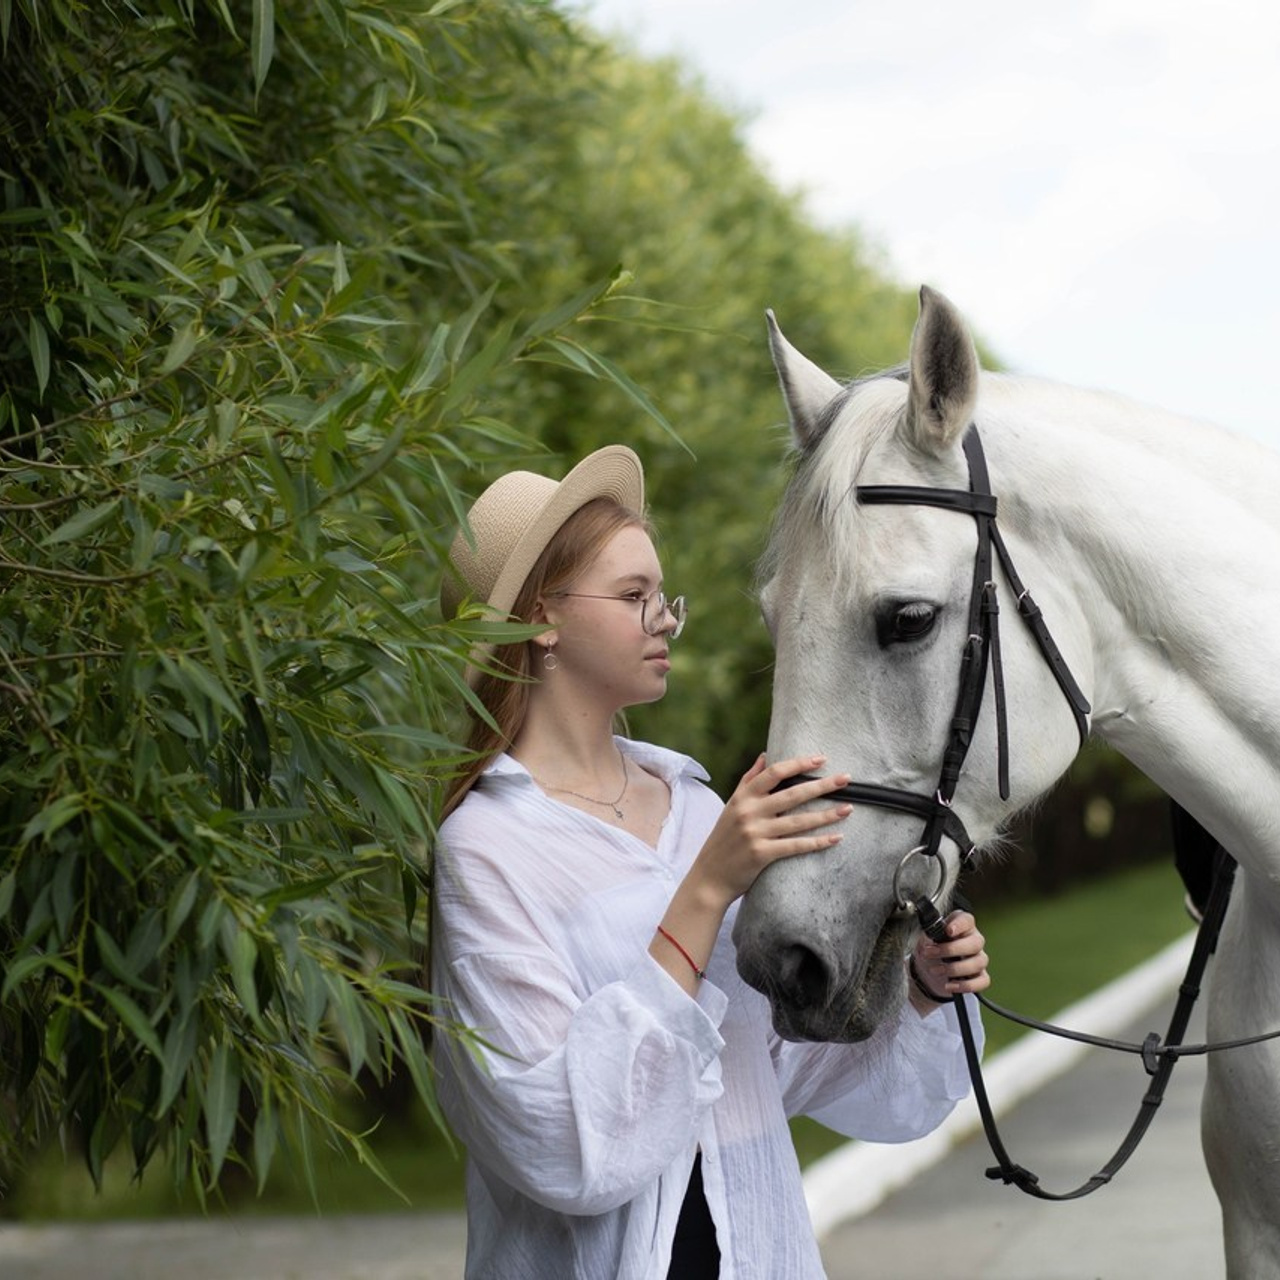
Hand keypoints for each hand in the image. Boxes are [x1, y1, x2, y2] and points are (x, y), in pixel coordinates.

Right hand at [688, 753, 850, 909]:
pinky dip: (818, 842)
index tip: (821, 759)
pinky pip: (796, 846)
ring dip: (826, 815)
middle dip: (822, 785)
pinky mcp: (762, 854)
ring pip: (798, 821)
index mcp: (743, 797)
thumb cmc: (724, 839)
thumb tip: (765, 756)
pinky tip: (836, 838)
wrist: (710, 876)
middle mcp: (749, 812)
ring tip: (848, 809)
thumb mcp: (732, 805)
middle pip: (792, 794)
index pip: (774, 773)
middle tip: (846, 779)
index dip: (799, 764)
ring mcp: (755, 833)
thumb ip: (749, 780)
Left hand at [908, 910, 989, 1011]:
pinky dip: (966, 985)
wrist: (929, 968)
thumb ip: (931, 933)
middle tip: (929, 953)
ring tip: (935, 970)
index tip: (948, 931)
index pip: (967, 920)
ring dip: (954, 969)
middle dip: (950, 950)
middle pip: (975, 943)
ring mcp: (979, 959)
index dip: (959, 925)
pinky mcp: (980, 976)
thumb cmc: (931, 947)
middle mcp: (974, 940)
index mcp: (962, 925)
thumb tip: (931, 932)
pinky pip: (982, 981)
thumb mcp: (926, 937)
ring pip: (978, 963)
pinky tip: (949, 985)